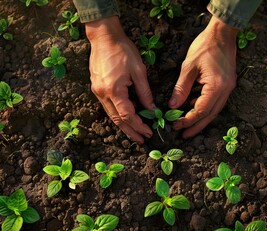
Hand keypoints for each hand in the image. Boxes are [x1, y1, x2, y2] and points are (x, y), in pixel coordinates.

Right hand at [85, 16, 154, 143]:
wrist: (103, 37)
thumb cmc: (123, 50)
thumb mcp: (139, 71)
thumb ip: (145, 92)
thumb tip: (152, 109)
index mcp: (114, 90)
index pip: (127, 115)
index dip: (139, 126)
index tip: (149, 132)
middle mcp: (103, 94)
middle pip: (117, 120)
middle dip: (130, 131)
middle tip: (142, 140)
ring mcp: (97, 92)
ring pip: (111, 115)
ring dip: (123, 126)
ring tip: (135, 134)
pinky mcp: (97, 88)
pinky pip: (107, 107)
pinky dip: (117, 115)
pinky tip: (124, 119)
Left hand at [169, 16, 238, 137]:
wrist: (222, 34)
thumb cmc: (205, 46)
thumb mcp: (188, 67)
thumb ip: (181, 88)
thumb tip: (172, 105)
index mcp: (217, 86)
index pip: (201, 110)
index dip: (188, 120)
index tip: (176, 125)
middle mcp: (226, 91)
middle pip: (210, 115)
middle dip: (196, 126)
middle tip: (183, 135)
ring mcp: (228, 88)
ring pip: (214, 111)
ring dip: (201, 120)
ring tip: (188, 127)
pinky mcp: (227, 85)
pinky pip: (216, 102)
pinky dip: (205, 109)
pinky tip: (195, 110)